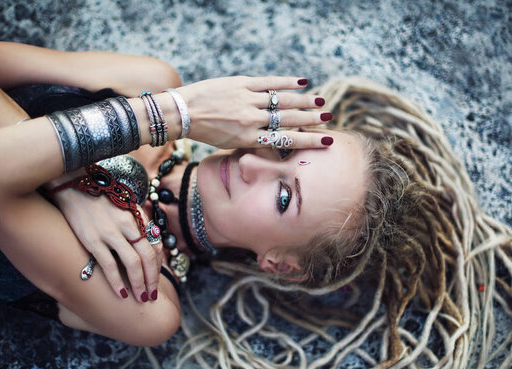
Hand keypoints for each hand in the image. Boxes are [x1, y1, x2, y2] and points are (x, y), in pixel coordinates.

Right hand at [52, 187, 162, 302]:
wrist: (73, 186)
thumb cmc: (100, 198)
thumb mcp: (124, 206)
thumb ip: (137, 224)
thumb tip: (148, 245)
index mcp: (137, 217)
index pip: (155, 246)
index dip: (159, 266)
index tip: (157, 279)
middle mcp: (127, 225)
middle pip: (148, 257)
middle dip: (152, 280)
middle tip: (152, 296)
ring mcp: (110, 233)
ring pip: (133, 263)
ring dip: (139, 284)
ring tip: (140, 298)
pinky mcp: (92, 240)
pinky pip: (109, 265)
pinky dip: (117, 281)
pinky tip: (121, 293)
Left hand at [175, 76, 332, 148]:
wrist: (183, 113)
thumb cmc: (206, 132)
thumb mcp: (230, 145)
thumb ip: (253, 144)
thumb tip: (276, 144)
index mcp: (248, 138)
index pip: (285, 140)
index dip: (308, 140)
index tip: (327, 140)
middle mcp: (250, 120)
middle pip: (288, 119)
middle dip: (311, 119)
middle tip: (328, 118)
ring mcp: (246, 100)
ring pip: (282, 100)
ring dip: (304, 100)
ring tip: (320, 101)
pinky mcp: (240, 84)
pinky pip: (268, 82)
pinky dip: (286, 81)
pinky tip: (301, 81)